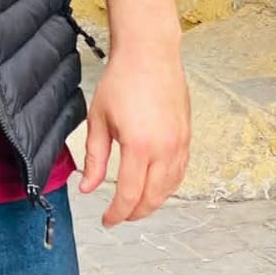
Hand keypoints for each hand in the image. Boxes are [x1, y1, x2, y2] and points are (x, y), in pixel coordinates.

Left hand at [80, 45, 190, 225]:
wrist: (150, 54)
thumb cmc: (122, 80)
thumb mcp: (99, 119)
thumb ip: (94, 158)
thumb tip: (88, 187)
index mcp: (139, 146)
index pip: (129, 195)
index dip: (117, 213)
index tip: (106, 220)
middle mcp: (165, 149)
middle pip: (152, 198)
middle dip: (134, 212)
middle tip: (118, 215)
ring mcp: (180, 145)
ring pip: (170, 189)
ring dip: (152, 202)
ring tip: (134, 205)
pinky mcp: (187, 138)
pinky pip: (180, 173)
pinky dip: (167, 187)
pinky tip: (155, 187)